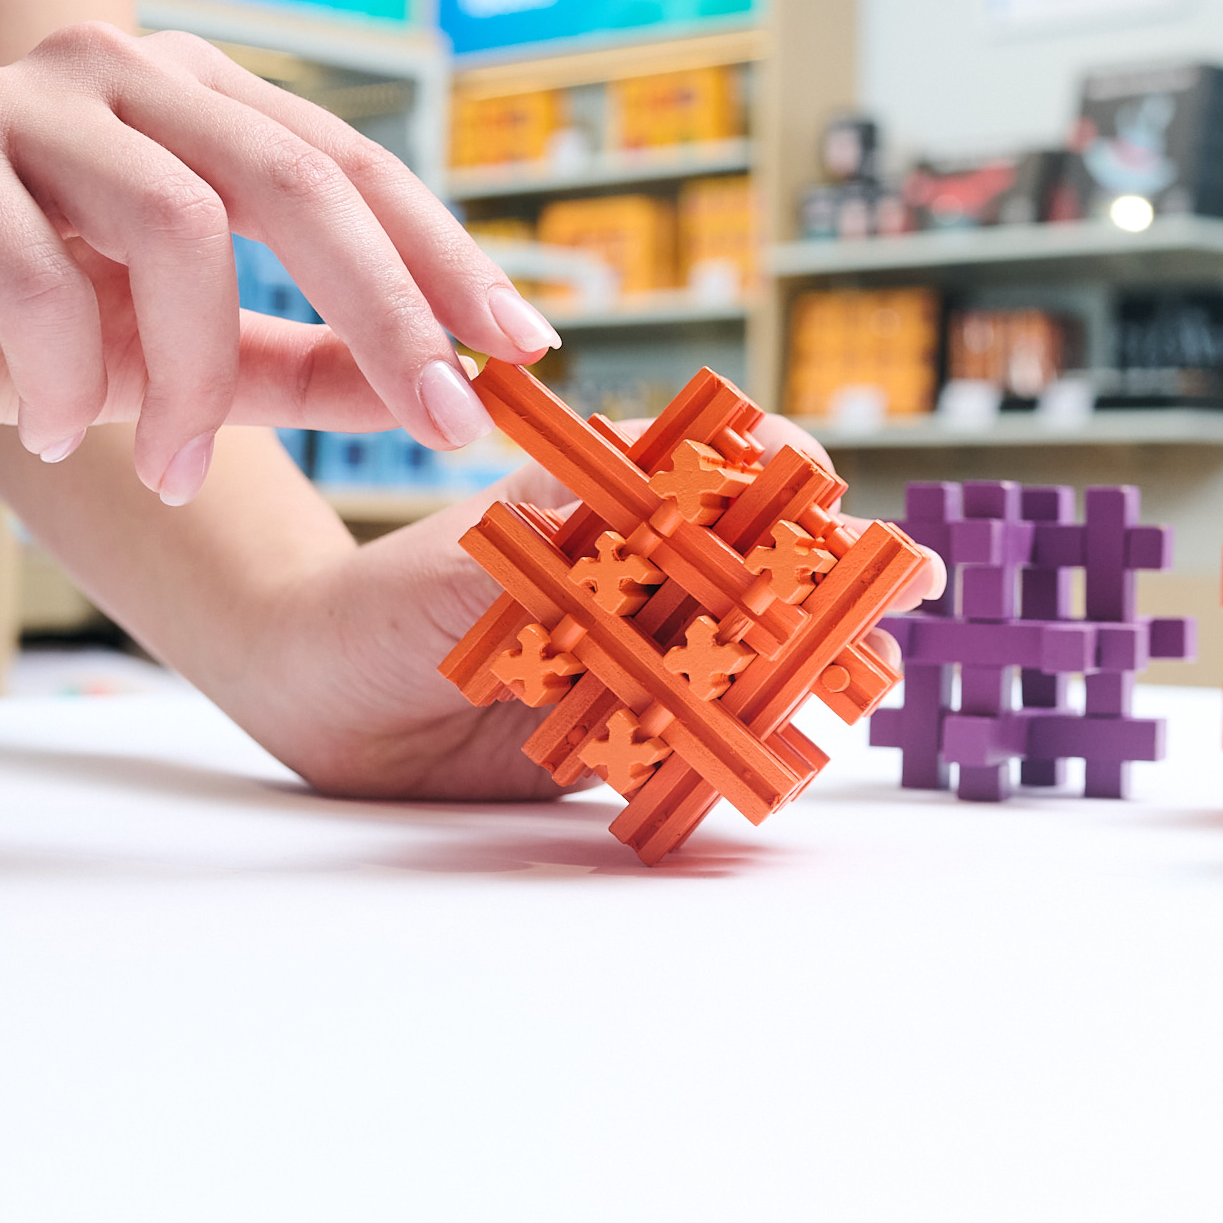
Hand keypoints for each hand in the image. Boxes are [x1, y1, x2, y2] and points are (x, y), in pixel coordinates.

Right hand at [0, 23, 559, 503]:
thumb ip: (306, 364)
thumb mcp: (185, 357)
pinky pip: (37, 268)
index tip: (526, 355)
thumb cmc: (10, 329)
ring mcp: (17, 97)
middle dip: (387, 311)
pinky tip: (61, 430)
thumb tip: (448, 394)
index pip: (358, 170)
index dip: (448, 262)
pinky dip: (71, 372)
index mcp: (200, 102)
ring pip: (177, 224)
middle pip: (296, 178)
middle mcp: (123, 71)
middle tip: (439, 422)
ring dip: (192, 376)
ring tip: (171, 471)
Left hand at [225, 416, 945, 800]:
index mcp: (609, 505)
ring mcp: (635, 654)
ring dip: (812, 661)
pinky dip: (748, 744)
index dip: (788, 478)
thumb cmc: (382, 605)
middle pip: (760, 568)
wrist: (319, 703)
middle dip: (835, 577)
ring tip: (872, 675)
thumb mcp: (468, 561)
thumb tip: (641, 502)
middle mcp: (636, 575)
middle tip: (903, 589)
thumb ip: (556, 540)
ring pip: (745, 653)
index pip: (720, 472)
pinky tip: (795, 751)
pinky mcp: (622, 734)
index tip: (835, 494)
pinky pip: (699, 739)